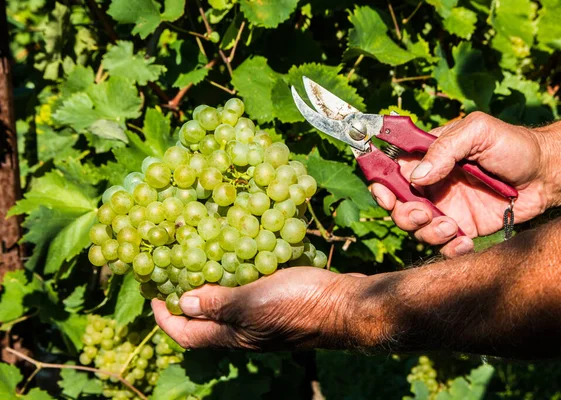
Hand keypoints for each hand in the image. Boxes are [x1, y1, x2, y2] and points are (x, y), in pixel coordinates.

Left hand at [151, 268, 381, 349]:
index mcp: (233, 334)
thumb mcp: (252, 302)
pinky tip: (239, 247)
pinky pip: (250, 285)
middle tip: (174, 265)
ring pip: (228, 298)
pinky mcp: (280, 297)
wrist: (346, 304)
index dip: (164, 317)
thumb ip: (216, 304)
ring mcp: (264, 313)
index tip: (153, 293)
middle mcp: (244, 328)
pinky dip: (238, 269)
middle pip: (204, 317)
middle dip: (185, 294)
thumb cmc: (299, 305)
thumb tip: (180, 303)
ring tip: (201, 250)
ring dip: (212, 278)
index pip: (186, 334)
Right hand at [371, 112, 555, 257]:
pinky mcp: (462, 230)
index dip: (381, 183)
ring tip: (452, 227)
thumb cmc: (512, 145)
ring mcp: (445, 209)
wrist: (546, 174)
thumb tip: (416, 176)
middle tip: (424, 213)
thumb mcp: (477, 132)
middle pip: (397, 205)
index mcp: (428, 158)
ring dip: (427, 232)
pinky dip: (449, 249)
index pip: (391, 170)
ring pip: (416, 229)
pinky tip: (466, 240)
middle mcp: (431, 185)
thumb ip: (444, 148)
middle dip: (403, 213)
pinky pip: (443, 247)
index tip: (385, 194)